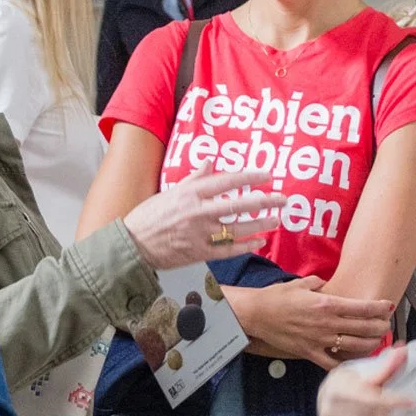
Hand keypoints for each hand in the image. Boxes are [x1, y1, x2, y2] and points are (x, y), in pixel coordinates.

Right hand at [122, 171, 279, 269]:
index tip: (267, 175)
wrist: (132, 245)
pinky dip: (245, 246)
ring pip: (237, 228)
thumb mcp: (170, 192)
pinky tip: (258, 242)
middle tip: (282, 199)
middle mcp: (198, 211)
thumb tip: (210, 162)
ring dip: (260, 224)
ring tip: (275, 220)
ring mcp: (200, 233)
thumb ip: (194, 179)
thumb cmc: (149, 217)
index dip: (250, 177)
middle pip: (239, 204)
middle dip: (265, 201)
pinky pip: (228, 250)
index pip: (227, 181)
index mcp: (191, 193)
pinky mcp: (199, 253)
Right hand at [227, 277, 395, 366]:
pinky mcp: (309, 353)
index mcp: (328, 304)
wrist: (257, 314)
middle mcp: (327, 323)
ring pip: (354, 346)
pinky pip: (332, 363)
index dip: (379, 308)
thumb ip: (319, 283)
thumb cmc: (277, 297)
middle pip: (364, 328)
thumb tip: (326, 285)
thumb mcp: (301, 283)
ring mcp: (319, 340)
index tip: (388, 307)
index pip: (362, 307)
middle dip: (381, 327)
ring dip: (370, 345)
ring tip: (376, 342)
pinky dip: (345, 364)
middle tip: (387, 326)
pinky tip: (353, 362)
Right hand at [316, 347, 412, 415]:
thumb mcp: (365, 373)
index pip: (369, 398)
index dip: (392, 400)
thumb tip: (403, 349)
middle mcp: (327, 405)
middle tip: (391, 409)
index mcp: (336, 384)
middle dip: (384, 413)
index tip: (411, 401)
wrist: (326, 402)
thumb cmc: (350, 386)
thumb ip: (386, 364)